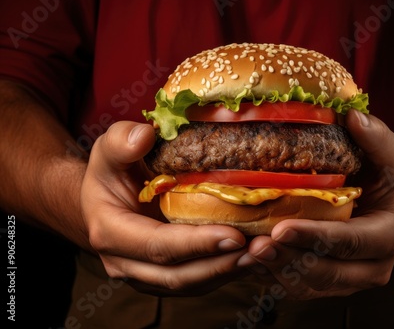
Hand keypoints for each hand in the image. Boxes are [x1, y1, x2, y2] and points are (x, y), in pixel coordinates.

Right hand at [81, 121, 247, 295]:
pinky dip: (225, 272)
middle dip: (222, 265)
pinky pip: (196, 282)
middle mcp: (125, 263)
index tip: (235, 235)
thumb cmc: (111, 172)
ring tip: (264, 254)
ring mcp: (144, 275)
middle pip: (178, 275)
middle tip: (261, 250)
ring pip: (191, 284)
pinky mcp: (162, 276)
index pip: (157, 246)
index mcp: (110, 233)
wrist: (102, 200)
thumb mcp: (109, 149)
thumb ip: (122, 141)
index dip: (196, 244)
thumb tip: (145, 136)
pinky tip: (252, 257)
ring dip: (229, 272)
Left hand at [237, 110, 393, 298]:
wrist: (381, 210)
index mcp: (386, 238)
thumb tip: (353, 116)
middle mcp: (370, 268)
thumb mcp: (387, 157)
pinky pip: (295, 288)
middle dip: (289, 260)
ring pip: (308, 286)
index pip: (351, 242)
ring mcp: (346, 281)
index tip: (281, 227)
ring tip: (245, 252)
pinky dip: (270, 277)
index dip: (316, 237)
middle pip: (327, 273)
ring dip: (275, 271)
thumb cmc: (381, 180)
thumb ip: (376, 139)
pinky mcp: (324, 285)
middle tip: (256, 245)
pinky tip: (246, 260)